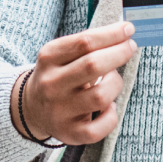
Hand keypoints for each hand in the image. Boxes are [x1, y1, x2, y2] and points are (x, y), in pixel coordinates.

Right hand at [11, 21, 137, 144]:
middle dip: (119, 53)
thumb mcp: (61, 54)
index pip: (84, 42)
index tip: (128, 29)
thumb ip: (87, 44)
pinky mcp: (70, 133)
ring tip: (113, 80)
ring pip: (101, 96)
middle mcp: (51, 84)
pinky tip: (108, 107)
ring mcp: (60, 111)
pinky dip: (111, 115)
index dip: (111, 34)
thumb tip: (123, 32)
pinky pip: (101, 127)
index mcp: (49, 58)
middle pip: (93, 65)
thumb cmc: (58, 75)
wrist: (32, 108)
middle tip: (130, 47)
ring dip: (115, 84)